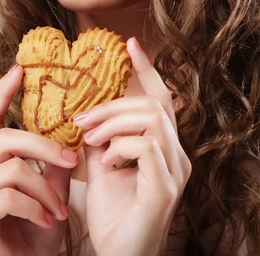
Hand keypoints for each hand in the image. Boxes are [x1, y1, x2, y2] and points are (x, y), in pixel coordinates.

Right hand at [0, 64, 78, 255]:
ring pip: (13, 169)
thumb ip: (57, 163)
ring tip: (60, 209)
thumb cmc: (39, 233)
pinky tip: (47, 221)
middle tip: (72, 159)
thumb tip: (74, 128)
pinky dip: (36, 207)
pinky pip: (10, 196)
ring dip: (45, 189)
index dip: (1, 93)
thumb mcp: (54, 191)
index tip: (19, 69)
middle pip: (7, 139)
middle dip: (46, 147)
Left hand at [75, 37, 191, 255]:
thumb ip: (99, 138)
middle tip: (83, 118)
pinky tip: (105, 161)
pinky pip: (148, 147)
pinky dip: (121, 146)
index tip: (130, 44)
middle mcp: (177, 155)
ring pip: (154, 119)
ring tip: (89, 138)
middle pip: (155, 105)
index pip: (160, 99)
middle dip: (116, 103)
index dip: (148, 69)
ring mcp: (175, 171)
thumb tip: (84, 111)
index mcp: (164, 147)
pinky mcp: (166, 188)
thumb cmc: (113, 215)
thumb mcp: (101, 166)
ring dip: (115, 122)